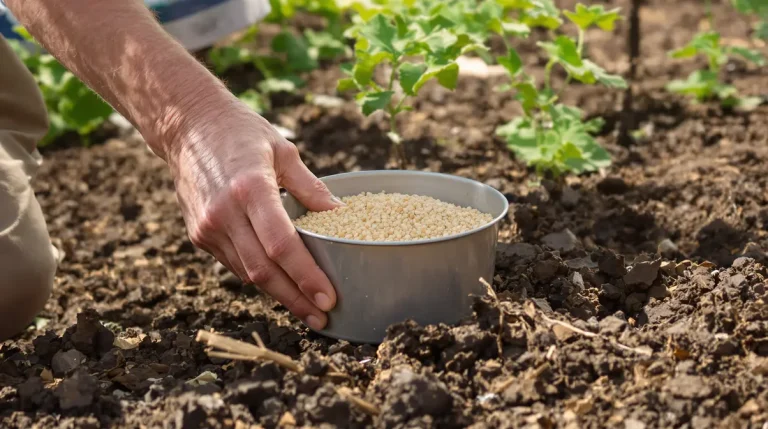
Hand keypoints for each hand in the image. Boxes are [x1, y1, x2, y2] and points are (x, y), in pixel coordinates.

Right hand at [168, 102, 341, 329]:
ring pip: (248, 273)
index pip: (282, 246)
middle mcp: (225, 213)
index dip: (306, 277)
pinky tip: (281, 286)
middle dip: (296, 299)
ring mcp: (208, 227)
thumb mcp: (282, 150)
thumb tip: (341, 215)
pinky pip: (235, 264)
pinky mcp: (199, 234)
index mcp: (251, 189)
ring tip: (308, 309)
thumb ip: (310, 187)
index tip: (327, 298)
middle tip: (324, 317)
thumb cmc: (241, 132)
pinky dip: (259, 277)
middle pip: (264, 271)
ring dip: (279, 295)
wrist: (186, 126)